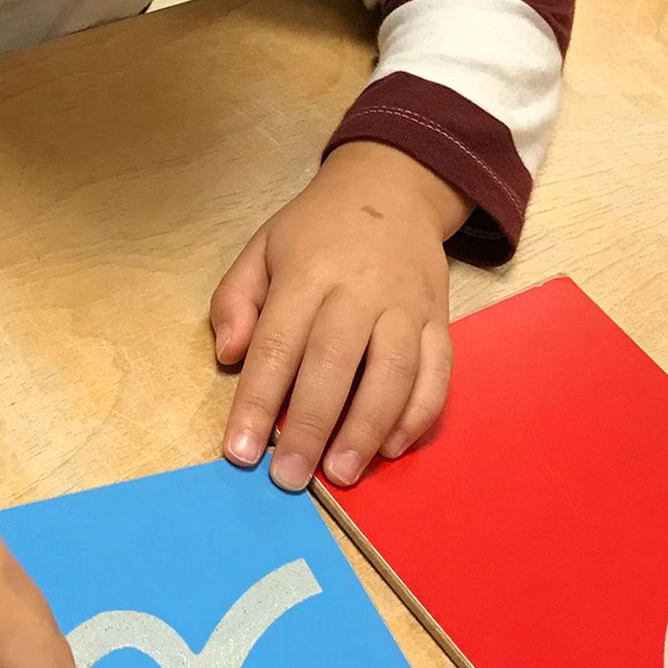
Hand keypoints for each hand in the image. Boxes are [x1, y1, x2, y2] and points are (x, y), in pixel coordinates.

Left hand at [210, 142, 466, 492]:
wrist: (393, 188)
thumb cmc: (316, 230)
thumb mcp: (262, 248)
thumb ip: (235, 300)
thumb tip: (229, 356)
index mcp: (307, 272)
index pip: (278, 343)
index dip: (257, 401)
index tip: (240, 452)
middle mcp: (360, 289)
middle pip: (335, 362)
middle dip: (312, 426)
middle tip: (291, 479)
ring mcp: (405, 304)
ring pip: (393, 371)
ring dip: (368, 428)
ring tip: (342, 473)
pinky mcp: (438, 318)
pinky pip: (438, 371)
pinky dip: (419, 413)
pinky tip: (393, 446)